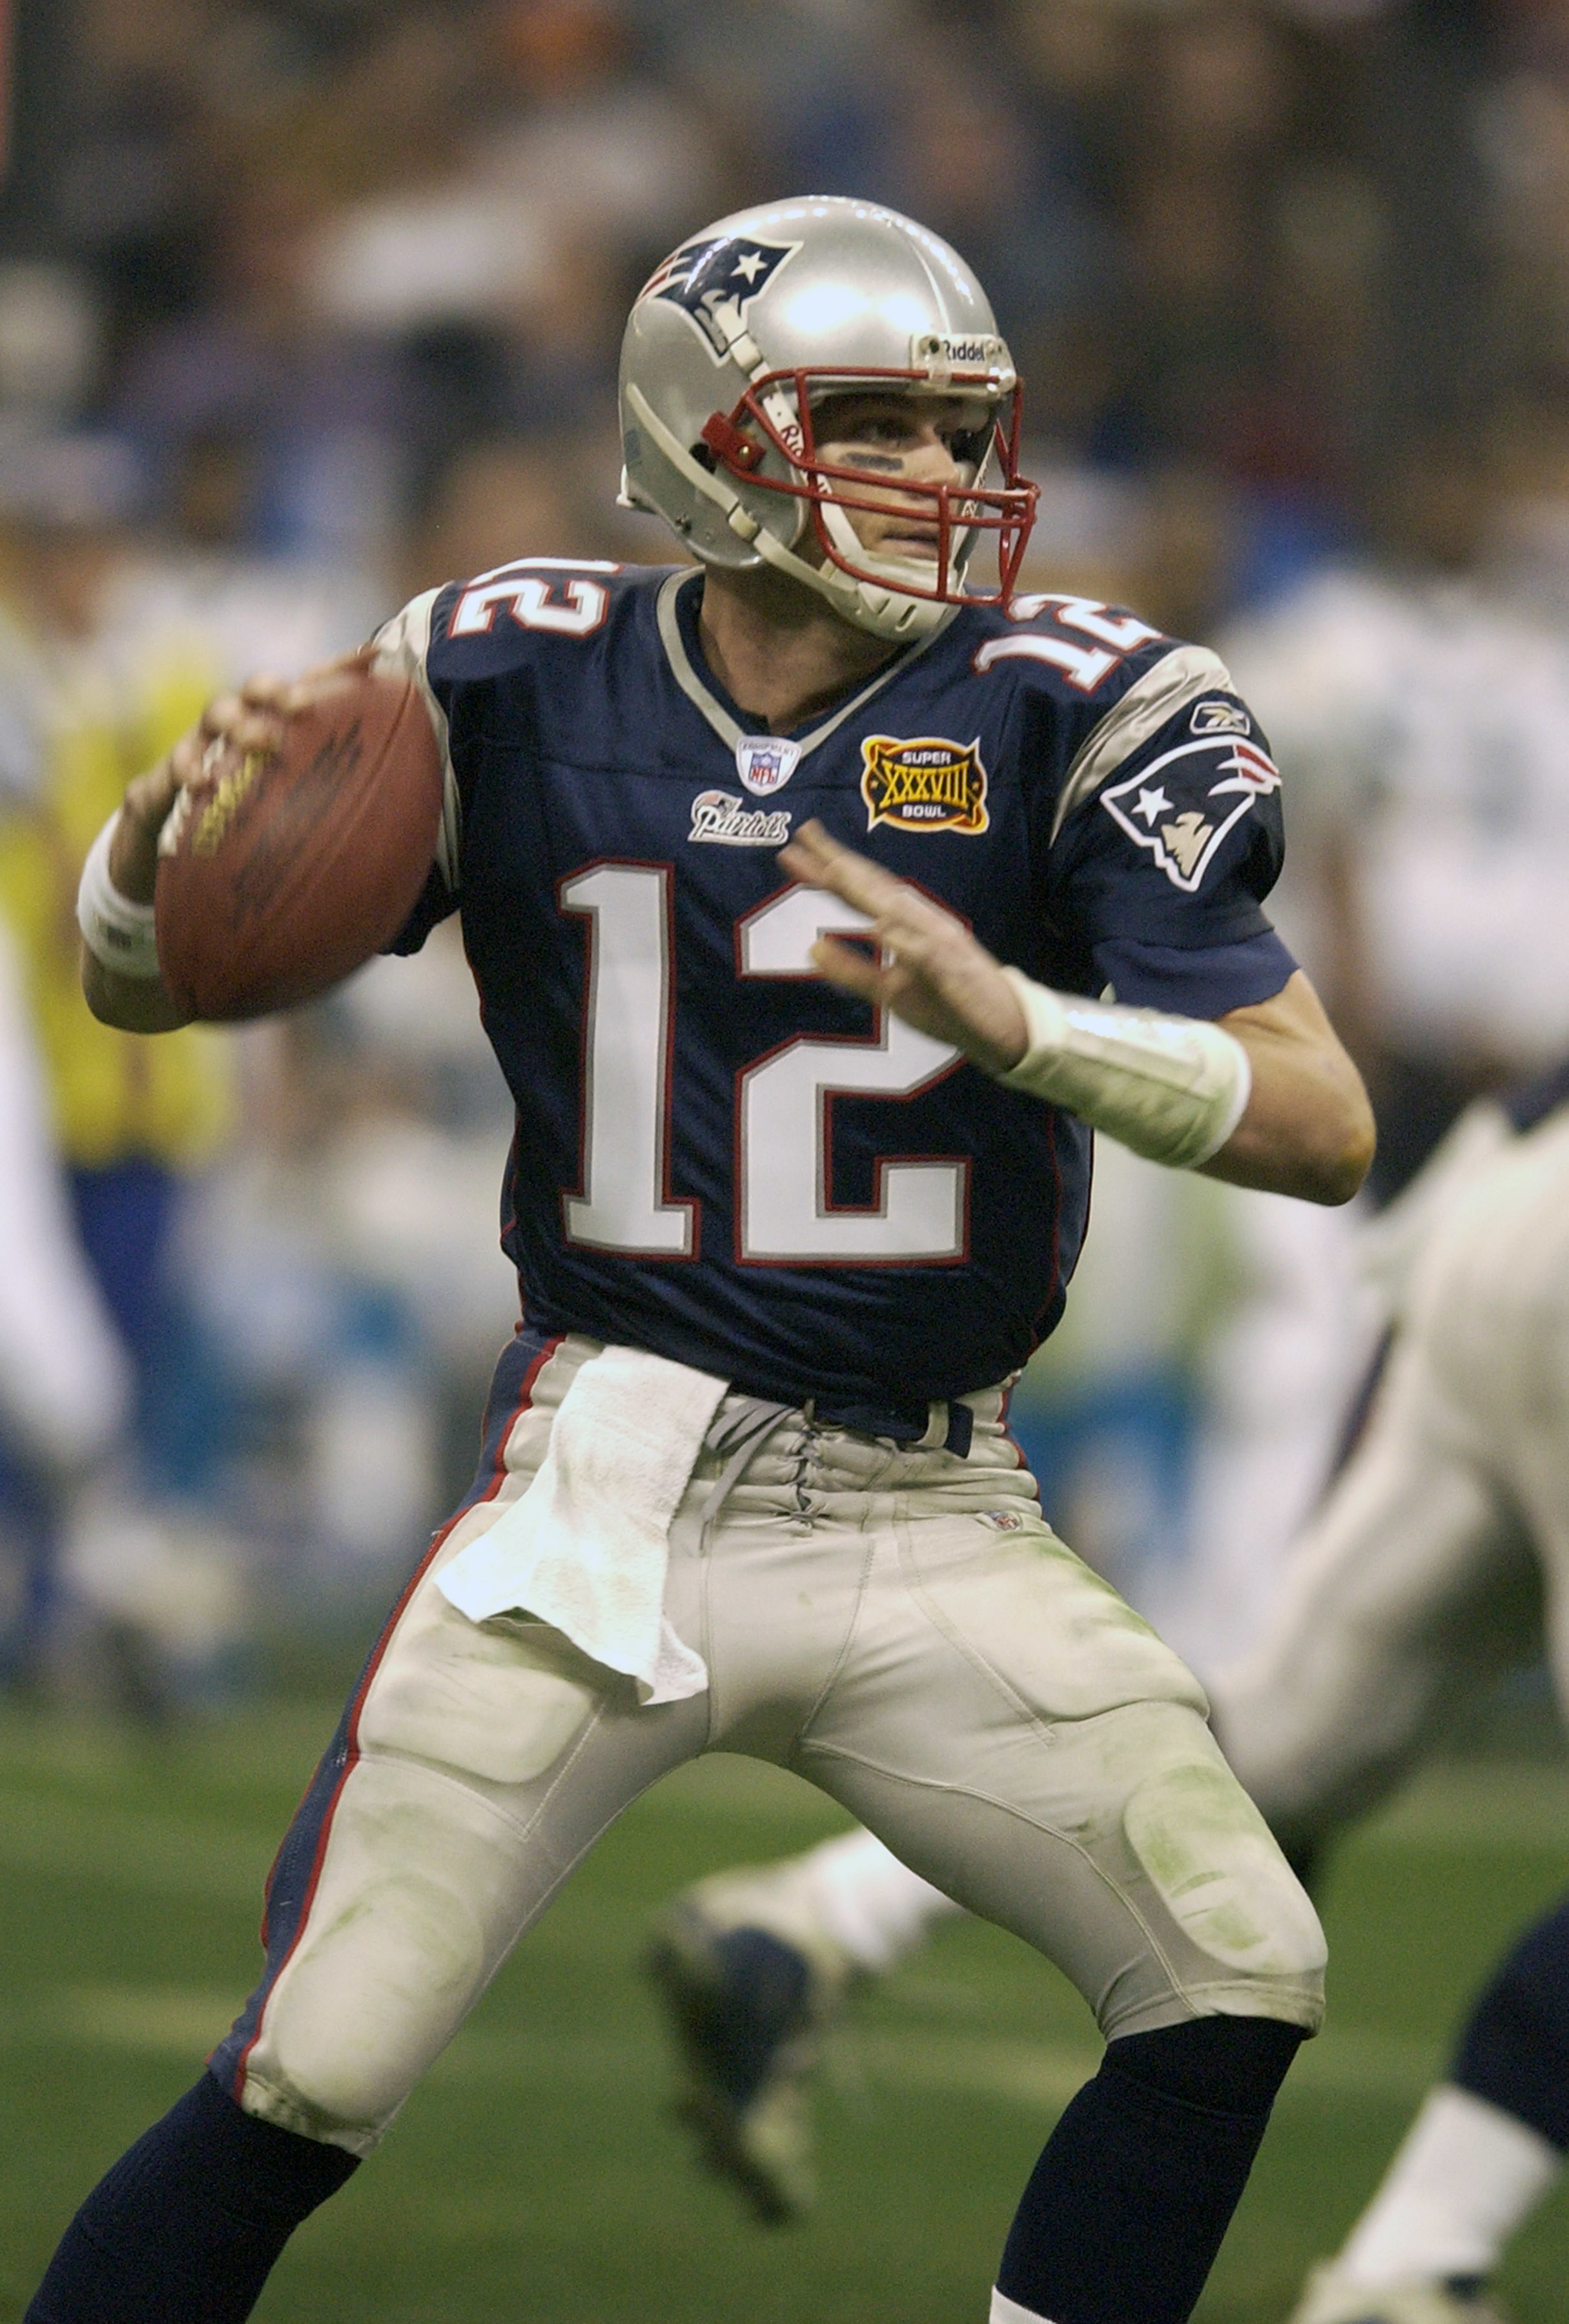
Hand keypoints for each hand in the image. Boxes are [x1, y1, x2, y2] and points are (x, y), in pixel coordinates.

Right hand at [108, 651, 374, 903]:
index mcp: (275, 725)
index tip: (375, 658)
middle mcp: (241, 725)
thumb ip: (338, 816)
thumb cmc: (244, 822)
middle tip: (303, 706)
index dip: (340, 669)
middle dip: (280, 690)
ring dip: (240, 722)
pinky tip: (203, 784)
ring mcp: (203, 743)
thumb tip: (406, 849)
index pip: (309, 686)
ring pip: (218, 712)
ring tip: (260, 741)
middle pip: (259, 688)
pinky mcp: (171, 769)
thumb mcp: (290, 814)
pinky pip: (177, 762)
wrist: (170, 842)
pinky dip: (190, 768)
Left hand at [776, 820, 1028, 1074]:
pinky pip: (924, 952)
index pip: (864, 890)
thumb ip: (853, 969)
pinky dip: (901, 938)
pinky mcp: (953, 970)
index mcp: (909, 924)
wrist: (1007, 1030)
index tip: (794, 849)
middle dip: (838, 862)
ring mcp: (940, 943)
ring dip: (866, 887)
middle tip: (801, 834)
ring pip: (898, 909)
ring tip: (831, 867)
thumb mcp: (890, 990)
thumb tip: (812, 949)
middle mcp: (924, 923)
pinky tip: (878, 927)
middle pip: (875, 887)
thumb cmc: (950, 1006)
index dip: (829, 868)